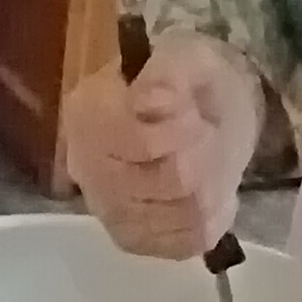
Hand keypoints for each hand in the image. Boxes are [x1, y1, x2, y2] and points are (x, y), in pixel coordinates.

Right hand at [58, 33, 265, 256]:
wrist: (195, 116)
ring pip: (185, 214)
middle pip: (171, 181)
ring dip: (215, 186)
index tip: (193, 113)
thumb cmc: (186, 84)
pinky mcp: (132, 239)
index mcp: (88, 113)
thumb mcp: (187, 57)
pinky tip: (209, 196)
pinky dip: (212, 219)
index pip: (137, 141)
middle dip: (206, 155)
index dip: (180, 130)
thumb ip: (170, 72)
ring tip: (212, 164)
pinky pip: (185, 243)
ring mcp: (106, 210)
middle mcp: (85, 167)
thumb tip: (154, 101)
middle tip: (208, 135)